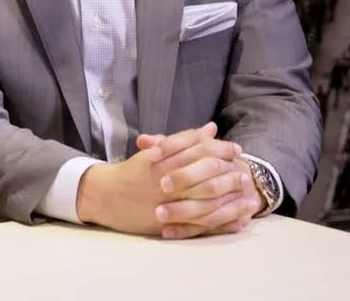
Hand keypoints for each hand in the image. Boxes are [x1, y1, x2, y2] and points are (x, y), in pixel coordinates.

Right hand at [75, 123, 258, 238]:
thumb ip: (184, 140)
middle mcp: (166, 178)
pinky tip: (238, 218)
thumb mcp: (154, 151)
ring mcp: (167, 201)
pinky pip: (200, 221)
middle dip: (228, 169)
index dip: (220, 148)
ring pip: (205, 197)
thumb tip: (211, 128)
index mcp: (162, 158)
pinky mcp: (169, 220)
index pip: (197, 148)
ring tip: (245, 190)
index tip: (236, 149)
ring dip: (229, 193)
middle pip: (205, 170)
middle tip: (244, 169)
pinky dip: (221, 220)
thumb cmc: (131, 172)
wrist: (105, 196)